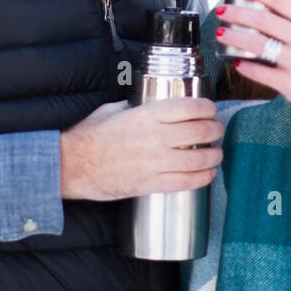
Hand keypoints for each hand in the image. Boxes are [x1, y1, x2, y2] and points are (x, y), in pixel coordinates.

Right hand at [59, 97, 223, 200]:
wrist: (73, 165)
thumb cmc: (91, 136)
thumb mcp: (115, 110)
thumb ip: (138, 107)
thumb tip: (154, 106)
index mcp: (147, 115)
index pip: (190, 108)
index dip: (207, 109)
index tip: (210, 111)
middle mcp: (155, 137)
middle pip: (201, 132)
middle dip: (215, 131)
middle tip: (217, 131)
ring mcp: (155, 162)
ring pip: (199, 159)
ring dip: (214, 156)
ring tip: (216, 153)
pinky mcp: (151, 184)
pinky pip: (186, 182)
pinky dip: (202, 178)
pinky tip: (207, 174)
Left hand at [215, 0, 290, 162]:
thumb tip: (267, 16)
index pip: (280, 0)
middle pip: (263, 19)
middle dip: (237, 13)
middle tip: (222, 10)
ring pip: (257, 44)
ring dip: (234, 37)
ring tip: (220, 34)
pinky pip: (261, 72)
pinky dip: (246, 67)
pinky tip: (236, 63)